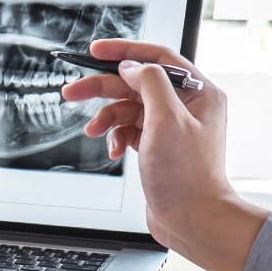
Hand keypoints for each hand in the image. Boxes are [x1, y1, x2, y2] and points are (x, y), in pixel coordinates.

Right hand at [60, 39, 268, 270]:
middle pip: (137, 83)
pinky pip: (130, 130)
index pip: (158, 57)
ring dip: (107, 117)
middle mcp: (187, 106)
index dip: (125, 51)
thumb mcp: (166, 119)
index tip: (96, 51)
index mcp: (198, 92)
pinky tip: (114, 149)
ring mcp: (172, 128)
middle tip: (72, 91)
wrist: (192, 219)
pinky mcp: (158, 147)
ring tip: (93, 130)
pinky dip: (116, 136)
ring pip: (129, 108)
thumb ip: (149, 83)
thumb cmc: (187, 176)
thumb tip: (132, 67)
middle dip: (103, 87)